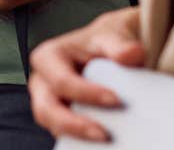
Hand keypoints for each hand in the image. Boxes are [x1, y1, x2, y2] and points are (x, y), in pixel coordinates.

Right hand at [28, 6, 145, 141]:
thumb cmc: (107, 41)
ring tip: (105, 142)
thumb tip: (131, 54)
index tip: (116, 99)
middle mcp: (43, 82)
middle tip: (104, 134)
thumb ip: (119, 45)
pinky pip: (66, 135)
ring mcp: (49, 103)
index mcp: (48, 57)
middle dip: (74, 124)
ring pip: (52, 126)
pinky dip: (81, 142)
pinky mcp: (61, 119)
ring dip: (76, 136)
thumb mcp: (111, 35)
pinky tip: (103, 145)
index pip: (62, 80)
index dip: (85, 93)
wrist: (111, 51)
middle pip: (47, 109)